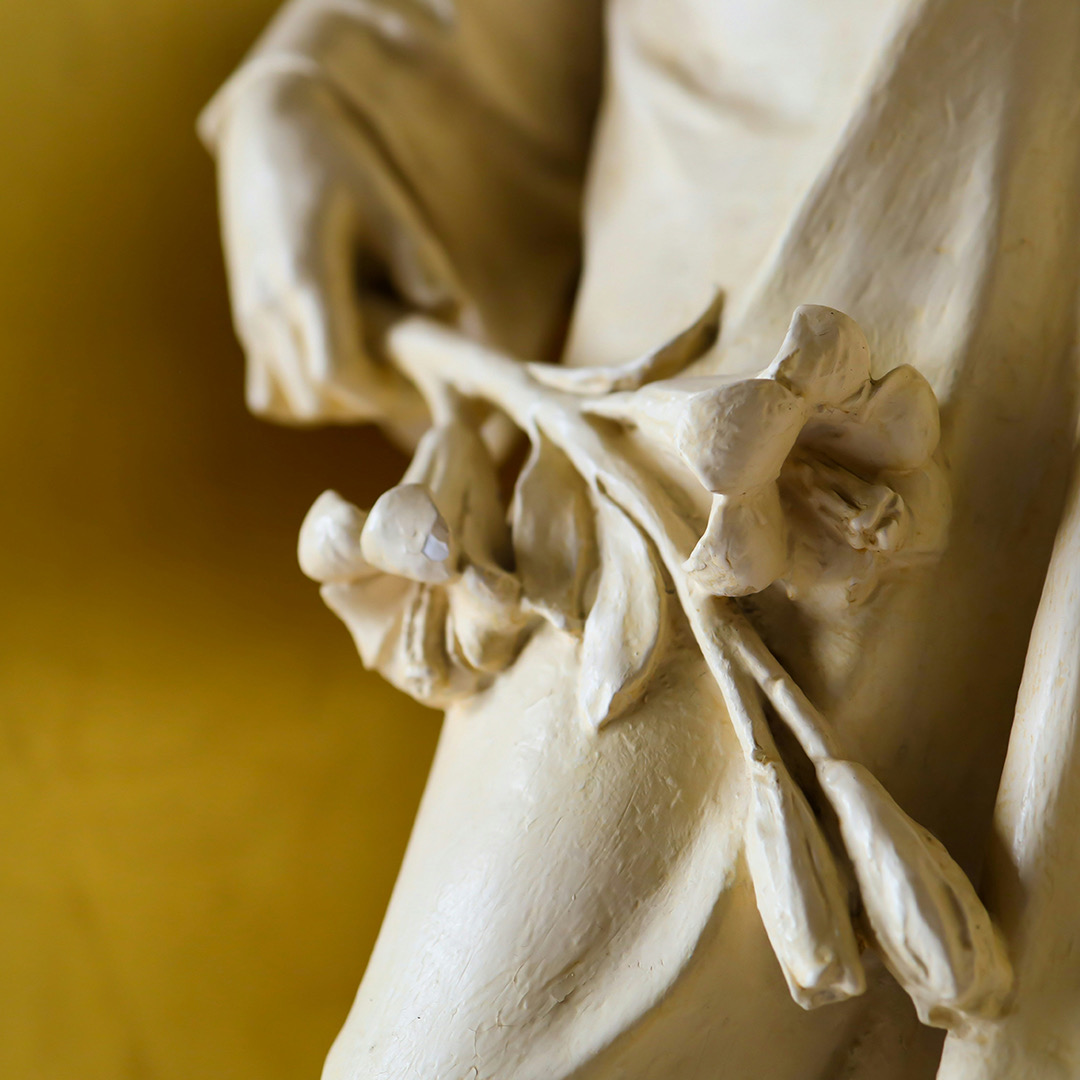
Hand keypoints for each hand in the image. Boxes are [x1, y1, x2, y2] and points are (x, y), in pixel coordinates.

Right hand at [213, 73, 447, 424]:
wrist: (267, 130)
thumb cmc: (338, 160)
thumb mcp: (388, 201)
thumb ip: (420, 261)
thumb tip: (456, 316)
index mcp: (303, 276)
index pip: (337, 371)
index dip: (386, 395)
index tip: (430, 392)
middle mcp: (267, 306)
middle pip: (317, 399)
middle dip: (372, 404)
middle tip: (420, 386)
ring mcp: (251, 318)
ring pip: (291, 404)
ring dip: (341, 405)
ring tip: (385, 376)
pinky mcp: (247, 322)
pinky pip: (269, 392)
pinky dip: (306, 398)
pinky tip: (344, 373)